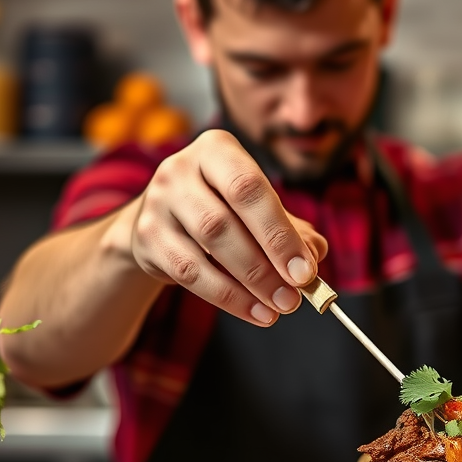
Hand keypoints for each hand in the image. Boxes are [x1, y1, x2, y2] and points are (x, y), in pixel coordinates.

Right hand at [127, 129, 328, 324]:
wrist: (161, 223)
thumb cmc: (222, 209)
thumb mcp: (258, 211)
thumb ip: (292, 229)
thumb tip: (314, 254)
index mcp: (217, 149)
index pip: (250, 188)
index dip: (280, 233)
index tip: (305, 272)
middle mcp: (180, 169)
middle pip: (226, 219)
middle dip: (266, 262)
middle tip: (295, 296)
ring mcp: (158, 203)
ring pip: (208, 247)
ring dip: (250, 284)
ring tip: (279, 307)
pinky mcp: (147, 238)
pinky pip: (190, 273)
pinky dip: (228, 297)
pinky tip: (255, 312)